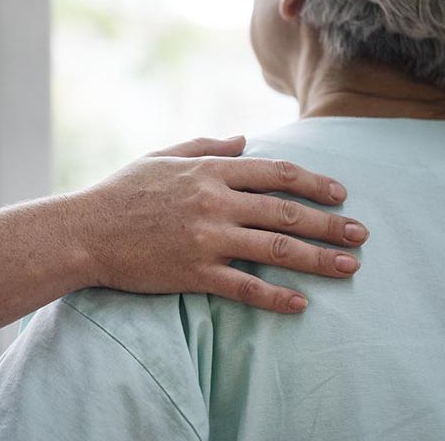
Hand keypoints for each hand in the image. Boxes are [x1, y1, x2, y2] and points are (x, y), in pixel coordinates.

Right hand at [66, 135, 366, 312]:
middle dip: (330, 223)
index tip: (340, 193)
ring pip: (276, 248)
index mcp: (210, 171)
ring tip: (349, 267)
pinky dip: (275, 297)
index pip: (276, 173)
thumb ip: (205, 146)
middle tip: (361, 234)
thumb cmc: (120, 192)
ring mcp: (206, 238)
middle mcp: (214, 201)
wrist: (83, 231)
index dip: (314, 182)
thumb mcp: (162, 156)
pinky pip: (245, 286)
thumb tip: (244, 139)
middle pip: (287, 211)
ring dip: (318, 259)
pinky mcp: (194, 272)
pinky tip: (301, 304)